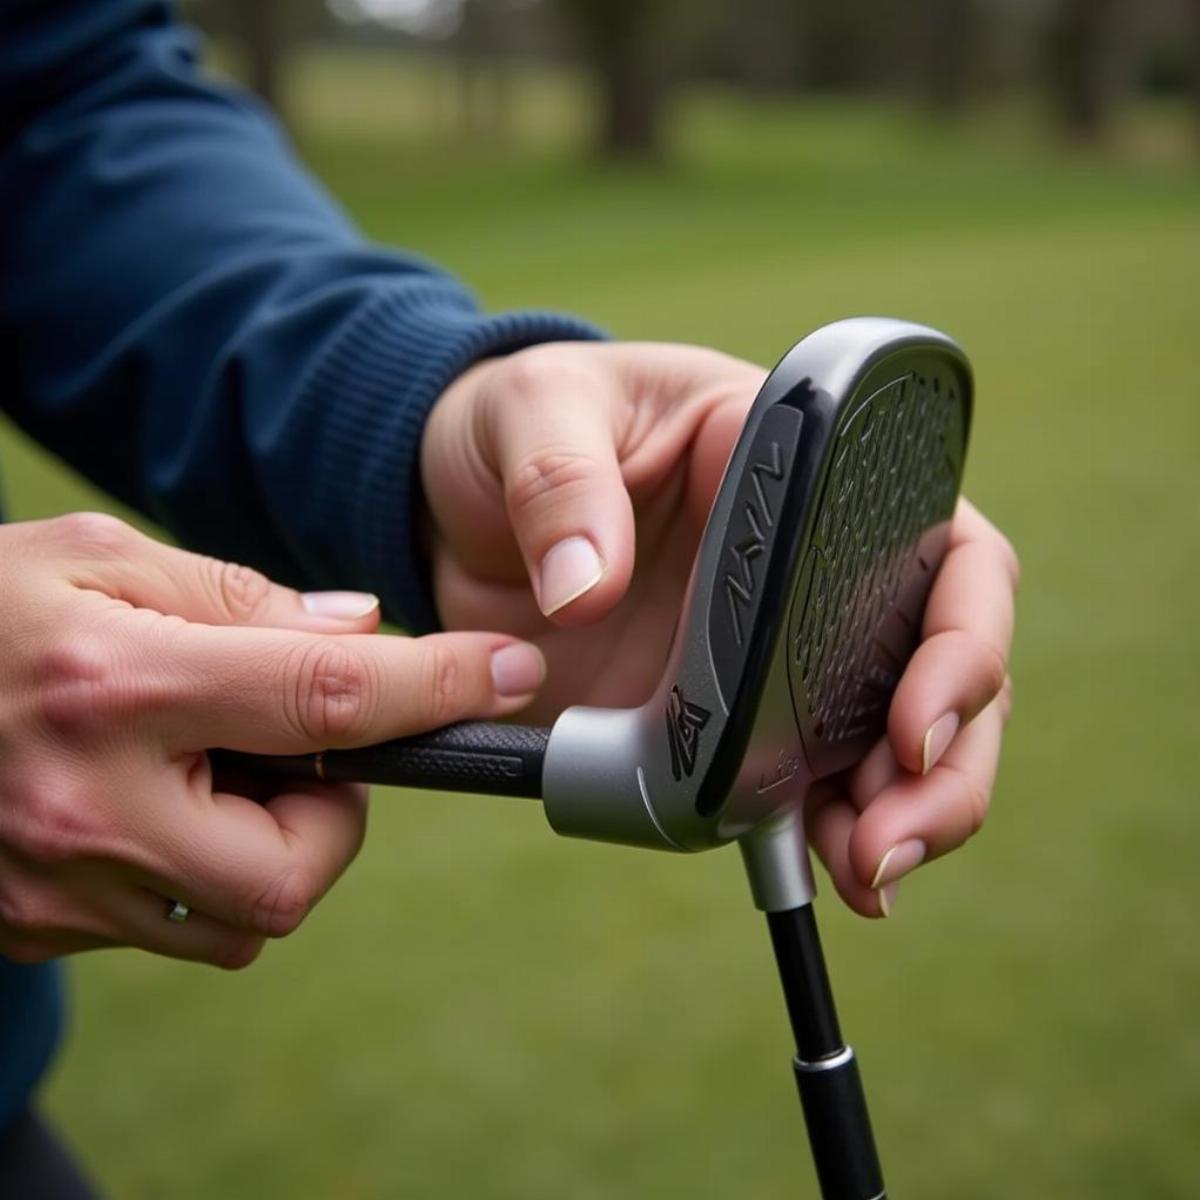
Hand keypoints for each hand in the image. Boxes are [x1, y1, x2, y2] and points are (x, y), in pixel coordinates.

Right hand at [0, 513, 544, 965]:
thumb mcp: (95, 560)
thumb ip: (239, 597)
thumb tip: (364, 628)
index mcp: (113, 682)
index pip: (328, 697)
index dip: (439, 685)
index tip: (511, 674)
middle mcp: (87, 803)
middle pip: (294, 870)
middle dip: (334, 816)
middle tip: (299, 751)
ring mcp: (55, 886)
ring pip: (244, 922)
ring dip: (272, 850)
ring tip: (213, 770)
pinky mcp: (38, 930)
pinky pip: (176, 931)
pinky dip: (205, 875)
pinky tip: (160, 806)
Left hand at [422, 342, 1016, 915]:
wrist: (462, 501)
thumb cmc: (522, 421)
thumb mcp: (533, 408)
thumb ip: (559, 480)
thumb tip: (587, 590)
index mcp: (801, 469)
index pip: (937, 543)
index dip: (960, 636)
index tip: (912, 721)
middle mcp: (811, 564)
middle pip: (942, 657)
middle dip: (948, 756)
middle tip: (894, 834)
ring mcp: (771, 646)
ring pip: (891, 733)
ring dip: (903, 811)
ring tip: (867, 870)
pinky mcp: (719, 712)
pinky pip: (796, 778)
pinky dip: (821, 830)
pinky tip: (832, 873)